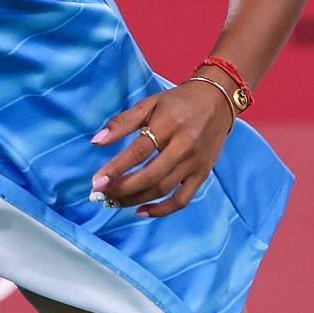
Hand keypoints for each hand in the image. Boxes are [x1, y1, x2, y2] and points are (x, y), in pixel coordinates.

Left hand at [86, 81, 233, 217]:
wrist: (217, 100)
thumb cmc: (178, 102)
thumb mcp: (149, 104)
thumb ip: (122, 122)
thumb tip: (96, 141)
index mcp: (167, 125)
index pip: (138, 151)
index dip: (116, 168)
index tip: (96, 181)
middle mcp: (184, 146)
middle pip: (150, 175)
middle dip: (122, 189)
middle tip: (100, 195)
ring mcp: (195, 162)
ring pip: (163, 189)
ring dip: (135, 199)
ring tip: (113, 202)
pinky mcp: (203, 174)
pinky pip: (182, 199)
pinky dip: (162, 210)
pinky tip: (140, 211)